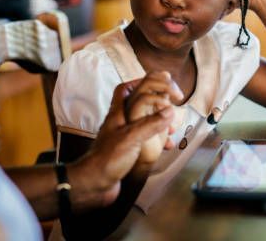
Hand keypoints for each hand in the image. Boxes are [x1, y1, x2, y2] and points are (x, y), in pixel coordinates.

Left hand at [68, 76, 177, 207]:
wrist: (93, 185)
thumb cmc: (108, 159)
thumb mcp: (131, 138)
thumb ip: (150, 124)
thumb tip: (170, 111)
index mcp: (117, 115)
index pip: (124, 90)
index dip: (139, 82)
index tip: (157, 81)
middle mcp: (119, 123)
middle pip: (136, 104)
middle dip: (154, 102)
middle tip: (170, 104)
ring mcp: (122, 138)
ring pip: (142, 123)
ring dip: (157, 122)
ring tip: (172, 126)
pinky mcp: (126, 152)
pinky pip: (144, 141)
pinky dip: (157, 141)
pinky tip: (165, 146)